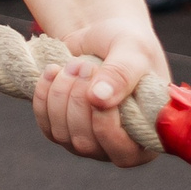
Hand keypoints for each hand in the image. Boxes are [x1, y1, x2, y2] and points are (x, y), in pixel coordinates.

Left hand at [29, 18, 169, 167]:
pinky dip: (44, 96)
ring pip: (63, 134)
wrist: (104, 36)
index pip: (124, 154)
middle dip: (79, 101)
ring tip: (74, 64)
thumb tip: (99, 100)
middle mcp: (117, 144)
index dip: (106, 126)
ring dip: (61, 95)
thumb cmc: (130, 44)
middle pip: (87, 143)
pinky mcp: (63, 129)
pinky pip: (46, 124)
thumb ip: (121, 74)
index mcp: (146, 134)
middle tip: (84, 66)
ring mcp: (88, 140)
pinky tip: (53, 71)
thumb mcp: (134, 51)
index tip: (96, 89)